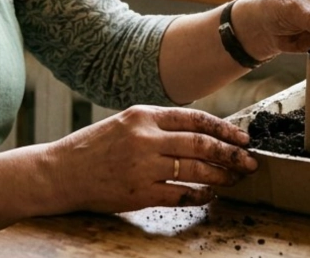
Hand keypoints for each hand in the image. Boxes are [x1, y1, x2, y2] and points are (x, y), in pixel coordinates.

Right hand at [43, 106, 257, 213]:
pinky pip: (180, 195)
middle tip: (250, 161)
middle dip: (232, 154)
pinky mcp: (139, 193)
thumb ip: (156, 126)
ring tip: (235, 179)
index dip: (224, 129)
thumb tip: (199, 134)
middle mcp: (145, 138)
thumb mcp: (124, 123)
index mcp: (142, 115)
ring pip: (196, 170)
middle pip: (202, 145)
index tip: (242, 137)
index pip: (195, 119)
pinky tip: (209, 195)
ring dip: (221, 176)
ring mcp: (143, 167)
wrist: (60, 172)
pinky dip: (199, 195)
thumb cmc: (92, 147)